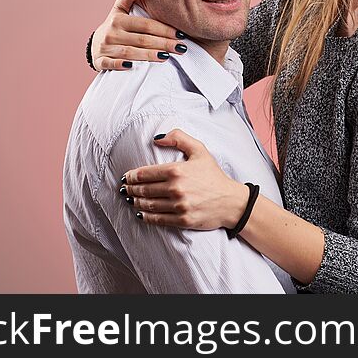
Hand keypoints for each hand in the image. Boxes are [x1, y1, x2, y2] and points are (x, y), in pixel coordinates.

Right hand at [91, 0, 186, 69]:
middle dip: (163, 44)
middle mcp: (112, 33)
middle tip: (181, 48)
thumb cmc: (115, 27)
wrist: (94, 44)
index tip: (180, 35)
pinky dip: (120, 64)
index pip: (146, 25)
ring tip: (167, 56)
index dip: (164, 29)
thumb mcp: (118, 11)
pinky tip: (133, 66)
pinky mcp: (100, 61)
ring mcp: (106, 48)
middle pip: (142, 39)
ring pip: (130, 52)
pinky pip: (110, 63)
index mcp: (119, 20)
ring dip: (149, 55)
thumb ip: (127, 0)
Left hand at [119, 129, 248, 229]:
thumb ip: (179, 138)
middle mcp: (175, 189)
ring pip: (147, 205)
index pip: (145, 174)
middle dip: (131, 190)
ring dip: (135, 202)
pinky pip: (157, 219)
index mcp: (177, 170)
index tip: (127, 177)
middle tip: (125, 189)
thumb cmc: (214, 175)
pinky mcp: (181, 220)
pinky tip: (140, 213)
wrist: (231, 201)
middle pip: (143, 190)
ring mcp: (178, 206)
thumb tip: (157, 138)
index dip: (132, 176)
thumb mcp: (200, 150)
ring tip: (131, 200)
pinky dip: (145, 216)